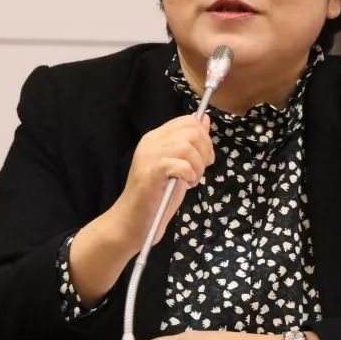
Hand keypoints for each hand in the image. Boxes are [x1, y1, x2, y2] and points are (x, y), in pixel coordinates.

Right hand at [108, 114, 213, 247]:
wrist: (134, 220)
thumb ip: (190, 143)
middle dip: (205, 151)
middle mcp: (151, 141)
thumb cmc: (157, 195)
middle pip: (191, 130)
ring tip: (192, 180)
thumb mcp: (178, 164)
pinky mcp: (152, 172)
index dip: (204, 137)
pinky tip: (185, 184)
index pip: (187, 120)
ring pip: (187, 146)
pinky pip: (181, 164)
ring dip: (198, 166)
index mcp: (156, 137)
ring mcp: (150, 156)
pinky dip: (190, 174)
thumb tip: (205, 119)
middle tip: (199, 170)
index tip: (204, 158)